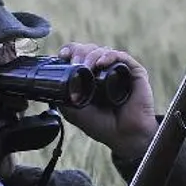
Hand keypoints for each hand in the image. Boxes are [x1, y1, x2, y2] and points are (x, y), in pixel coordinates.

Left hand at [56, 42, 158, 158]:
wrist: (124, 136)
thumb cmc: (102, 126)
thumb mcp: (74, 111)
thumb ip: (63, 96)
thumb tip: (51, 81)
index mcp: (90, 78)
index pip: (79, 55)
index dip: (71, 51)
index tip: (63, 55)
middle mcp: (105, 71)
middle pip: (89, 49)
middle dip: (79, 52)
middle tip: (75, 63)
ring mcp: (119, 70)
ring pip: (103, 51)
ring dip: (91, 54)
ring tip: (86, 66)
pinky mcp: (134, 72)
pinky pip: (121, 56)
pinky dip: (109, 56)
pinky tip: (101, 63)